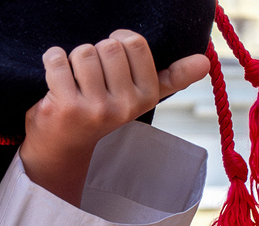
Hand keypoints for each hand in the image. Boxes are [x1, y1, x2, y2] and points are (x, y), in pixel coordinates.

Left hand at [20, 30, 209, 206]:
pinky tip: (55, 75)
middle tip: (88, 75)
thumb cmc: (100, 119)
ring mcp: (93, 108)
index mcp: (145, 97)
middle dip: (95, 52)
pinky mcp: (63, 107)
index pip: (134, 44)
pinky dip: (52, 60)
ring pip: (83, 52)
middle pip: (108, 46)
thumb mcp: (139, 101)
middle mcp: (122, 106)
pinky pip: (57, 60)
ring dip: (73, 58)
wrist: (62, 152)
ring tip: (72, 79)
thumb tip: (205, 61)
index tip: (111, 54)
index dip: (118, 41)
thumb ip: (171, 79)